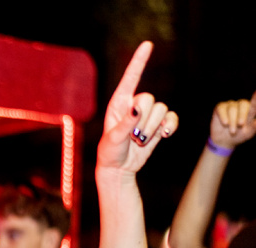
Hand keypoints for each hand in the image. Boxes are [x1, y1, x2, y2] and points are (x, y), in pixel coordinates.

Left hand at [97, 41, 177, 175]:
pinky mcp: (158, 125)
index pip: (130, 78)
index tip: (147, 44)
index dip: (139, 61)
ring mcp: (147, 115)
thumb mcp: (113, 139)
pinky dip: (170, 127)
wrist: (119, 168)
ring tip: (139, 141)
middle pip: (149, 99)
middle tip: (133, 137)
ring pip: (162, 110)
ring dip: (153, 129)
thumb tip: (137, 109)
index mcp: (118, 103)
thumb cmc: (110, 152)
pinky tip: (164, 136)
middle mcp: (134, 105)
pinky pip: (172, 119)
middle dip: (143, 121)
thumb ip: (126, 124)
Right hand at [209, 92, 255, 148]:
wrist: (224, 141)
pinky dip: (223, 116)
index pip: (254, 104)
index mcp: (250, 109)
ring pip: (232, 108)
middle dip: (242, 115)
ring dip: (232, 120)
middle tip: (240, 125)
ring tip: (232, 131)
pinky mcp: (220, 107)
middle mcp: (241, 105)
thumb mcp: (249, 133)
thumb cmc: (240, 135)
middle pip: (243, 104)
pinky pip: (221, 108)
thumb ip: (254, 126)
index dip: (255, 99)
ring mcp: (230, 105)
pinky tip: (225, 123)